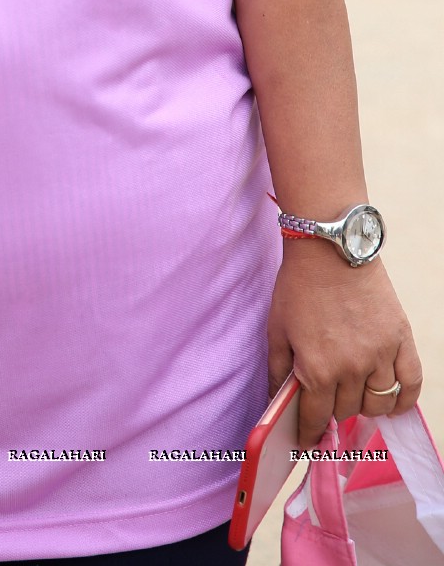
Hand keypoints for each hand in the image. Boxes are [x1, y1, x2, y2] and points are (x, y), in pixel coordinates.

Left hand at [267, 246, 422, 451]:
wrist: (330, 247)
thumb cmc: (298, 286)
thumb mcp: (276, 329)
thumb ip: (278, 372)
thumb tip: (276, 405)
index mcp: (316, 368)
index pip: (315, 419)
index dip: (308, 433)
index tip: (305, 440)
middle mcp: (351, 368)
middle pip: (346, 412)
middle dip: (332, 411)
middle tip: (326, 403)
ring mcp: (380, 355)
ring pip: (377, 404)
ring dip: (363, 405)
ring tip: (353, 395)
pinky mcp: (401, 340)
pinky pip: (411, 385)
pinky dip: (402, 400)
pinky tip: (390, 402)